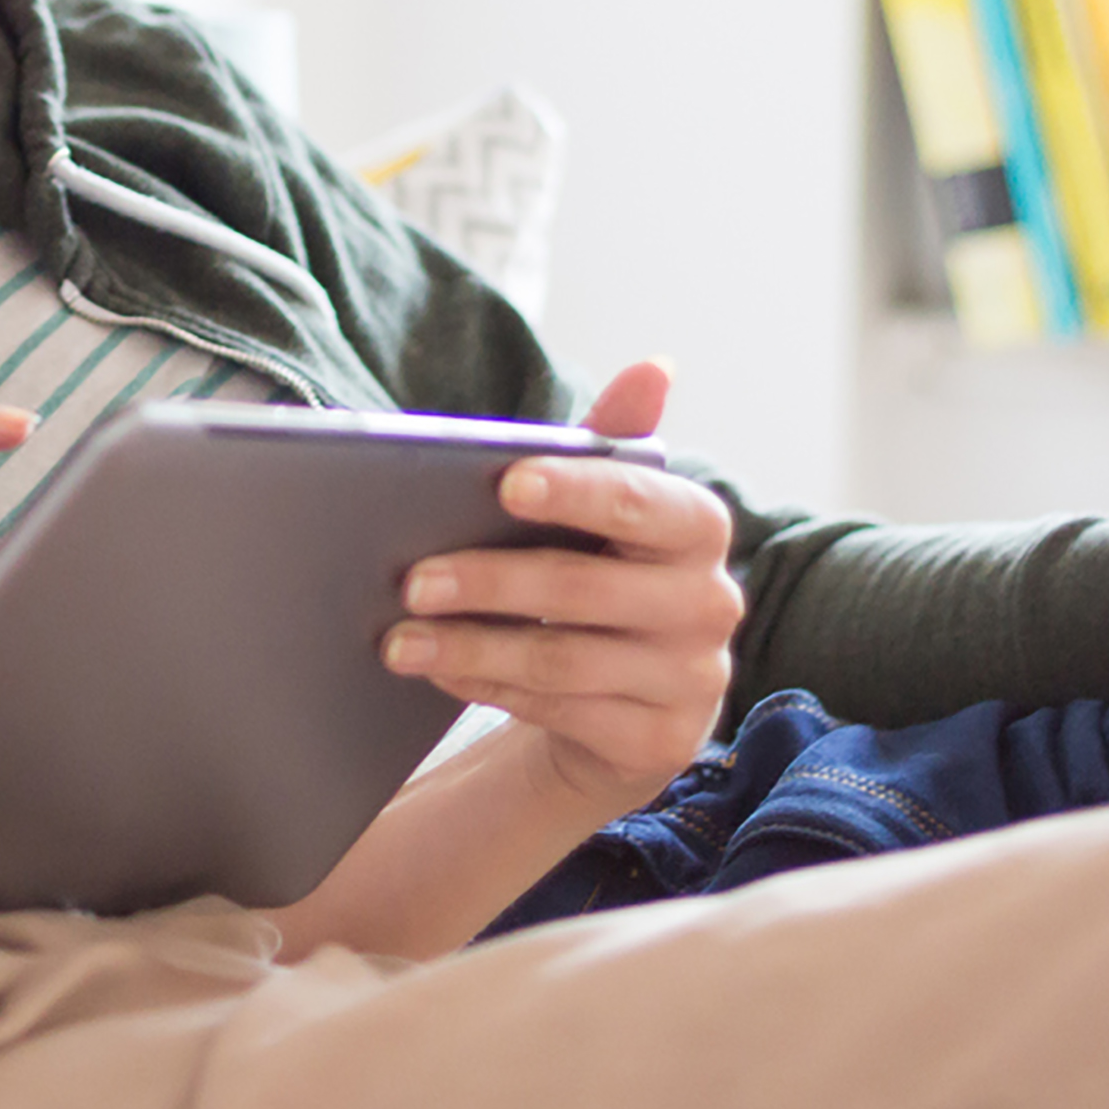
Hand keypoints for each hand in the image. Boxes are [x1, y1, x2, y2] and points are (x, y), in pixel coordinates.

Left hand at [373, 359, 739, 815]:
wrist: (627, 704)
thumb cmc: (602, 579)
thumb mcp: (605, 515)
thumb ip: (613, 445)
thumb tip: (654, 365)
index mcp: (699, 528)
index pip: (644, 503)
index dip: (577, 491)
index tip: (504, 482)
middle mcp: (710, 605)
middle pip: (585, 590)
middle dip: (490, 582)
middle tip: (411, 578)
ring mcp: (690, 681)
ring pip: (561, 661)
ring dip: (470, 646)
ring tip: (398, 637)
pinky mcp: (658, 744)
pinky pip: (558, 712)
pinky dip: (489, 689)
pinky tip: (437, 670)